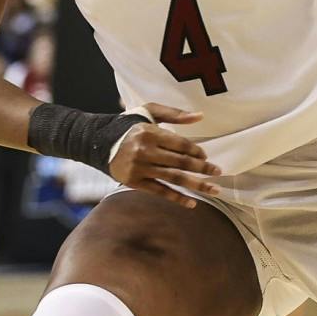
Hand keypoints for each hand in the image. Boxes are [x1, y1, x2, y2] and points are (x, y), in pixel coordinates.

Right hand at [108, 103, 223, 207]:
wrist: (97, 142)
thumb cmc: (129, 125)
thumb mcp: (149, 112)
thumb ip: (175, 114)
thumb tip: (200, 116)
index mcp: (149, 133)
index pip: (180, 144)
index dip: (196, 151)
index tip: (206, 156)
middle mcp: (144, 151)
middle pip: (180, 162)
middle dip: (202, 168)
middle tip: (218, 172)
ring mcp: (139, 168)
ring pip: (173, 178)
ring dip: (196, 185)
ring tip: (214, 190)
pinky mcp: (134, 182)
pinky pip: (159, 191)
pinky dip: (176, 197)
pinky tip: (192, 203)